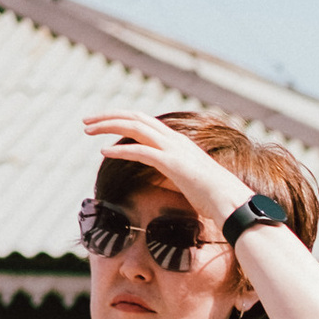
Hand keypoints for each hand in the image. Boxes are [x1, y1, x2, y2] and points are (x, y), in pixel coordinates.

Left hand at [84, 109, 246, 228]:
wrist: (231, 202)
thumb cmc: (215, 196)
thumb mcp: (190, 179)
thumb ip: (175, 173)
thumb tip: (164, 179)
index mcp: (179, 141)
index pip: (146, 120)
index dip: (123, 118)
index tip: (104, 123)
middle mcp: (175, 139)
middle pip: (136, 117)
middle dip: (109, 116)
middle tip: (86, 121)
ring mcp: (174, 149)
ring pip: (135, 127)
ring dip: (108, 126)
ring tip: (88, 130)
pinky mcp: (172, 164)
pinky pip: (140, 151)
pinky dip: (120, 149)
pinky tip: (103, 152)